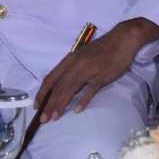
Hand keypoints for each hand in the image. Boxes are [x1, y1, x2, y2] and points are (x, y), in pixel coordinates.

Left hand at [35, 19, 158, 120]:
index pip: (50, 79)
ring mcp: (89, 69)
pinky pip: (90, 89)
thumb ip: (72, 69)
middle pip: (58, 87)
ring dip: (61, 104)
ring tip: (54, 117)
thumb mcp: (82, 56)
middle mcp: (76, 64)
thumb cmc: (102, 49)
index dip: (42, 93)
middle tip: (43, 119)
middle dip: (49, 104)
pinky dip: (83, 100)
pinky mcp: (102, 75)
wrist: (122, 39)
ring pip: (70, 88)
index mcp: (69, 60)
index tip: (36, 107)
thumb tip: (61, 85)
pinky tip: (77, 110)